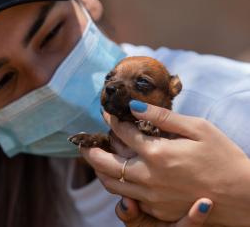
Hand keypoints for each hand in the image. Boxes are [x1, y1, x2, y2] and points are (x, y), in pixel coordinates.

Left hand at [80, 100, 249, 225]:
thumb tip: (134, 106)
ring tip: (95, 159)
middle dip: (90, 152)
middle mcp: (149, 177)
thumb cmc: (223, 157)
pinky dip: (118, 184)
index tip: (105, 112)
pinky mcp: (156, 210)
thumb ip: (162, 118)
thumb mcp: (198, 128)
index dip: (111, 120)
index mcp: (158, 153)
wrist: (242, 196)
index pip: (123, 133)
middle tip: (83, 144)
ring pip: (112, 185)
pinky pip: (128, 197)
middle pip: (106, 164)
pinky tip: (120, 174)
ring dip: (100, 170)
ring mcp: (151, 197)